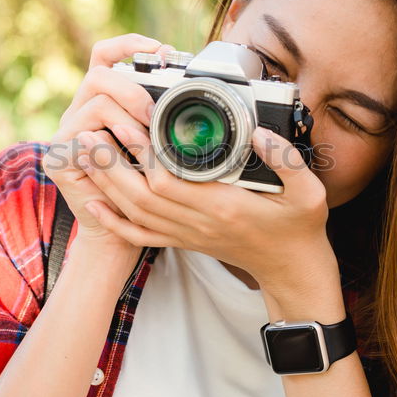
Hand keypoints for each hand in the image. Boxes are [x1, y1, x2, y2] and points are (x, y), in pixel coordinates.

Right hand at [41, 33, 173, 250]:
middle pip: (99, 72)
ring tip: (146, 141)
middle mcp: (79, 110)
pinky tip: (129, 156)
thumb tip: (190, 85)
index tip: (164, 52)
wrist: (122, 232)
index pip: (105, 54)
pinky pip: (83, 135)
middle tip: (155, 114)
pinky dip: (112, 142)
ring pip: (95, 100)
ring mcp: (66, 131)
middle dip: (132, 89)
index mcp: (103, 99)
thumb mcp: (159, 143)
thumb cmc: (147, 188)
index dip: (130, 45)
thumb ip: (163, 115)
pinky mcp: (58, 155)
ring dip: (127, 119)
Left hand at [74, 123, 336, 297]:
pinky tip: (96, 202)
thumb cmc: (300, 230)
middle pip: (140, 196)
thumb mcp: (309, 194)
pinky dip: (116, 220)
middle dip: (112, 165)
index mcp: (224, 207)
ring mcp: (189, 235)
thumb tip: (259, 132)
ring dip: (107, 185)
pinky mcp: (185, 241)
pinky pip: (142, 234)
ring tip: (87, 155)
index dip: (143, 156)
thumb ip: (288, 161)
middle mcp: (199, 223)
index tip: (127, 126)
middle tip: (91, 134)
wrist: (292, 270)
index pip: (169, 183)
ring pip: (136, 213)